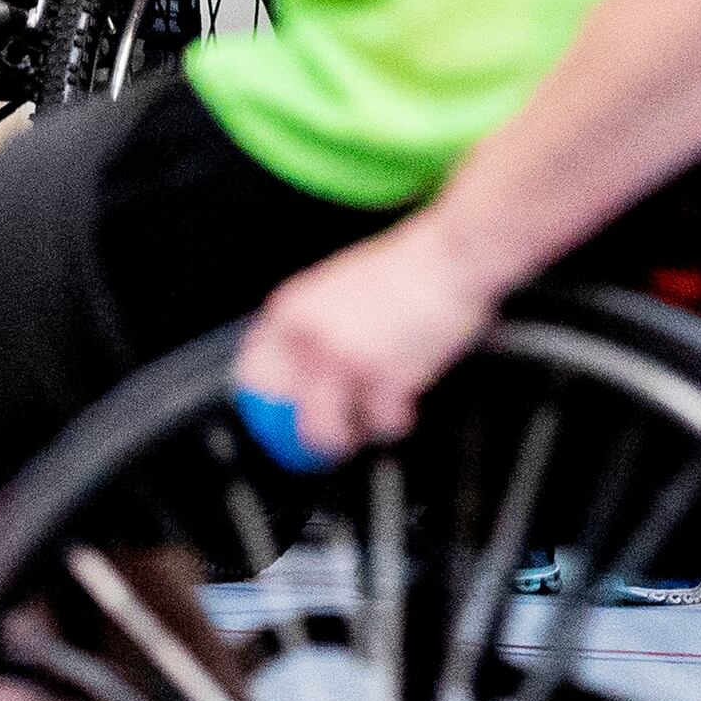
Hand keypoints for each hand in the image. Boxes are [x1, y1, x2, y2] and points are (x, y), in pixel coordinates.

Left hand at [232, 217, 497, 463]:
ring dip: (352, 433)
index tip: (281, 422)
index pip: (252, 374)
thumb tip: (302, 371)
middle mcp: (306, 339)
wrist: (448, 260)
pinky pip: (381, 425)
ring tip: (370, 420)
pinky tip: (404, 404)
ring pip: (327, 433)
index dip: (267, 405)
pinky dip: (395, 421)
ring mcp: (342, 361)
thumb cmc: (402, 272)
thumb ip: (313, 328)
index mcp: (290, 312)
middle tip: (327, 440)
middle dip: (306, 435)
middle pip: (283, 415)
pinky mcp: (384, 378)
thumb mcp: (335, 290)